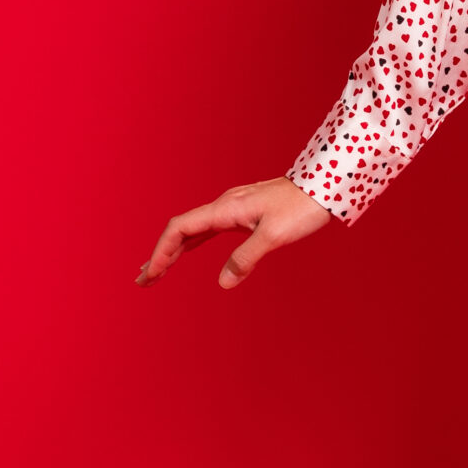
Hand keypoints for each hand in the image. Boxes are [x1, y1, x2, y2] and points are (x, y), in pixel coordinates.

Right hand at [137, 177, 333, 290]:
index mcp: (225, 208)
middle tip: (143, 281)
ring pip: (193, 230)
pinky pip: (208, 229)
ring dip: (173, 251)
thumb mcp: (274, 236)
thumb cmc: (302, 207)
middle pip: (181, 230)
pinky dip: (192, 244)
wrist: (325, 185)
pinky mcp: (244, 214)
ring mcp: (233, 209)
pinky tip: (185, 253)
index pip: (180, 229)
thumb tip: (223, 282)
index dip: (162, 252)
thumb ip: (246, 259)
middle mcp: (224, 206)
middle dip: (160, 255)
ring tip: (156, 271)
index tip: (151, 274)